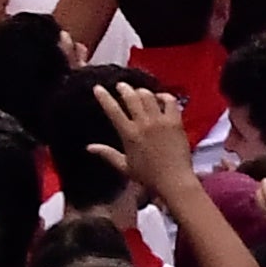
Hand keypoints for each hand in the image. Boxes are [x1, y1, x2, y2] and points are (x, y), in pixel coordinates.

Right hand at [83, 75, 199, 195]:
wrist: (173, 180)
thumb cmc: (148, 176)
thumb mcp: (124, 166)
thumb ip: (107, 154)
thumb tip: (90, 147)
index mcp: (129, 134)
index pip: (113, 110)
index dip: (104, 97)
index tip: (98, 88)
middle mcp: (144, 124)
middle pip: (131, 97)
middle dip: (124, 88)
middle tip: (121, 86)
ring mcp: (160, 121)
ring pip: (148, 96)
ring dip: (141, 91)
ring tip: (139, 91)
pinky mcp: (175, 122)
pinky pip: (170, 101)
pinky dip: (164, 96)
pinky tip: (160, 98)